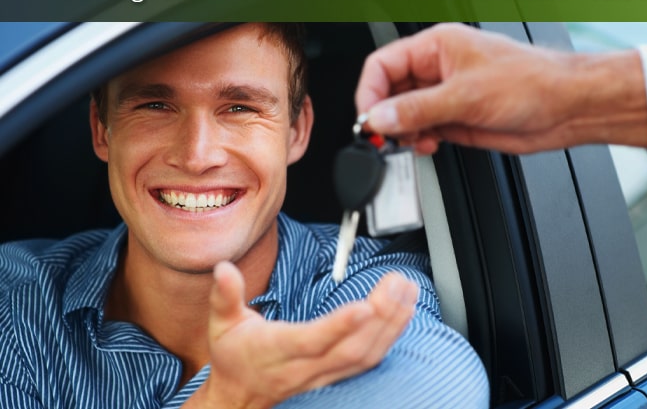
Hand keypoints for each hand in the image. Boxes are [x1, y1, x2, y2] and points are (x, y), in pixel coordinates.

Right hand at [183, 262, 418, 408]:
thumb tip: (223, 269)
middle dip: (380, 317)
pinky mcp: (336, 376)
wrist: (238, 397)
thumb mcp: (221, 323)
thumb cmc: (233, 356)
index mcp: (275, 350)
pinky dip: (390, 337)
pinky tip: (404, 313)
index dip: (339, 326)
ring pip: (365, 357)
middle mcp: (304, 367)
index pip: (311, 340)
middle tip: (397, 284)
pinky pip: (369, 361)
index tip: (364, 306)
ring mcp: (323, 375)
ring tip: (408, 293)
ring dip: (392, 325)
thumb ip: (225, 296)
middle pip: (349, 348)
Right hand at [355, 23, 646, 154]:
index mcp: (437, 47)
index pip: (384, 64)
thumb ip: (417, 108)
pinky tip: (428, 146)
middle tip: (386, 137)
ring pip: (406, 114)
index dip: (370, 92)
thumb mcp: (466, 95)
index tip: (369, 119)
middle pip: (391, 91)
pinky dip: (420, 141)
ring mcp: (448, 96)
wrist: (565, 108)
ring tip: (412, 142)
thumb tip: (379, 117)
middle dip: (386, 116)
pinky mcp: (458, 119)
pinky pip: (425, 130)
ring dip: (403, 132)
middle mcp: (439, 69)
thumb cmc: (531, 82)